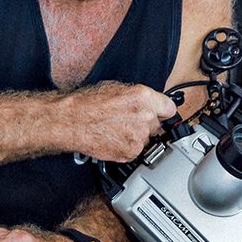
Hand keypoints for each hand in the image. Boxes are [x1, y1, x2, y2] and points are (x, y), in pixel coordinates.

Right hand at [63, 82, 177, 161]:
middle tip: (129, 122)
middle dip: (147, 125)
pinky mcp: (130, 152)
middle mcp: (146, 117)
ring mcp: (139, 137)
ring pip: (147, 140)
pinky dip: (127, 148)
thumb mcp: (118, 88)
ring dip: (137, 137)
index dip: (163, 112)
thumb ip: (138, 97)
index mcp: (145, 98)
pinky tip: (113, 140)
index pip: (170, 108)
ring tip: (117, 131)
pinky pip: (136, 151)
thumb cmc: (88, 103)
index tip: (161, 115)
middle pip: (158, 125)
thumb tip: (148, 103)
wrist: (71, 121)